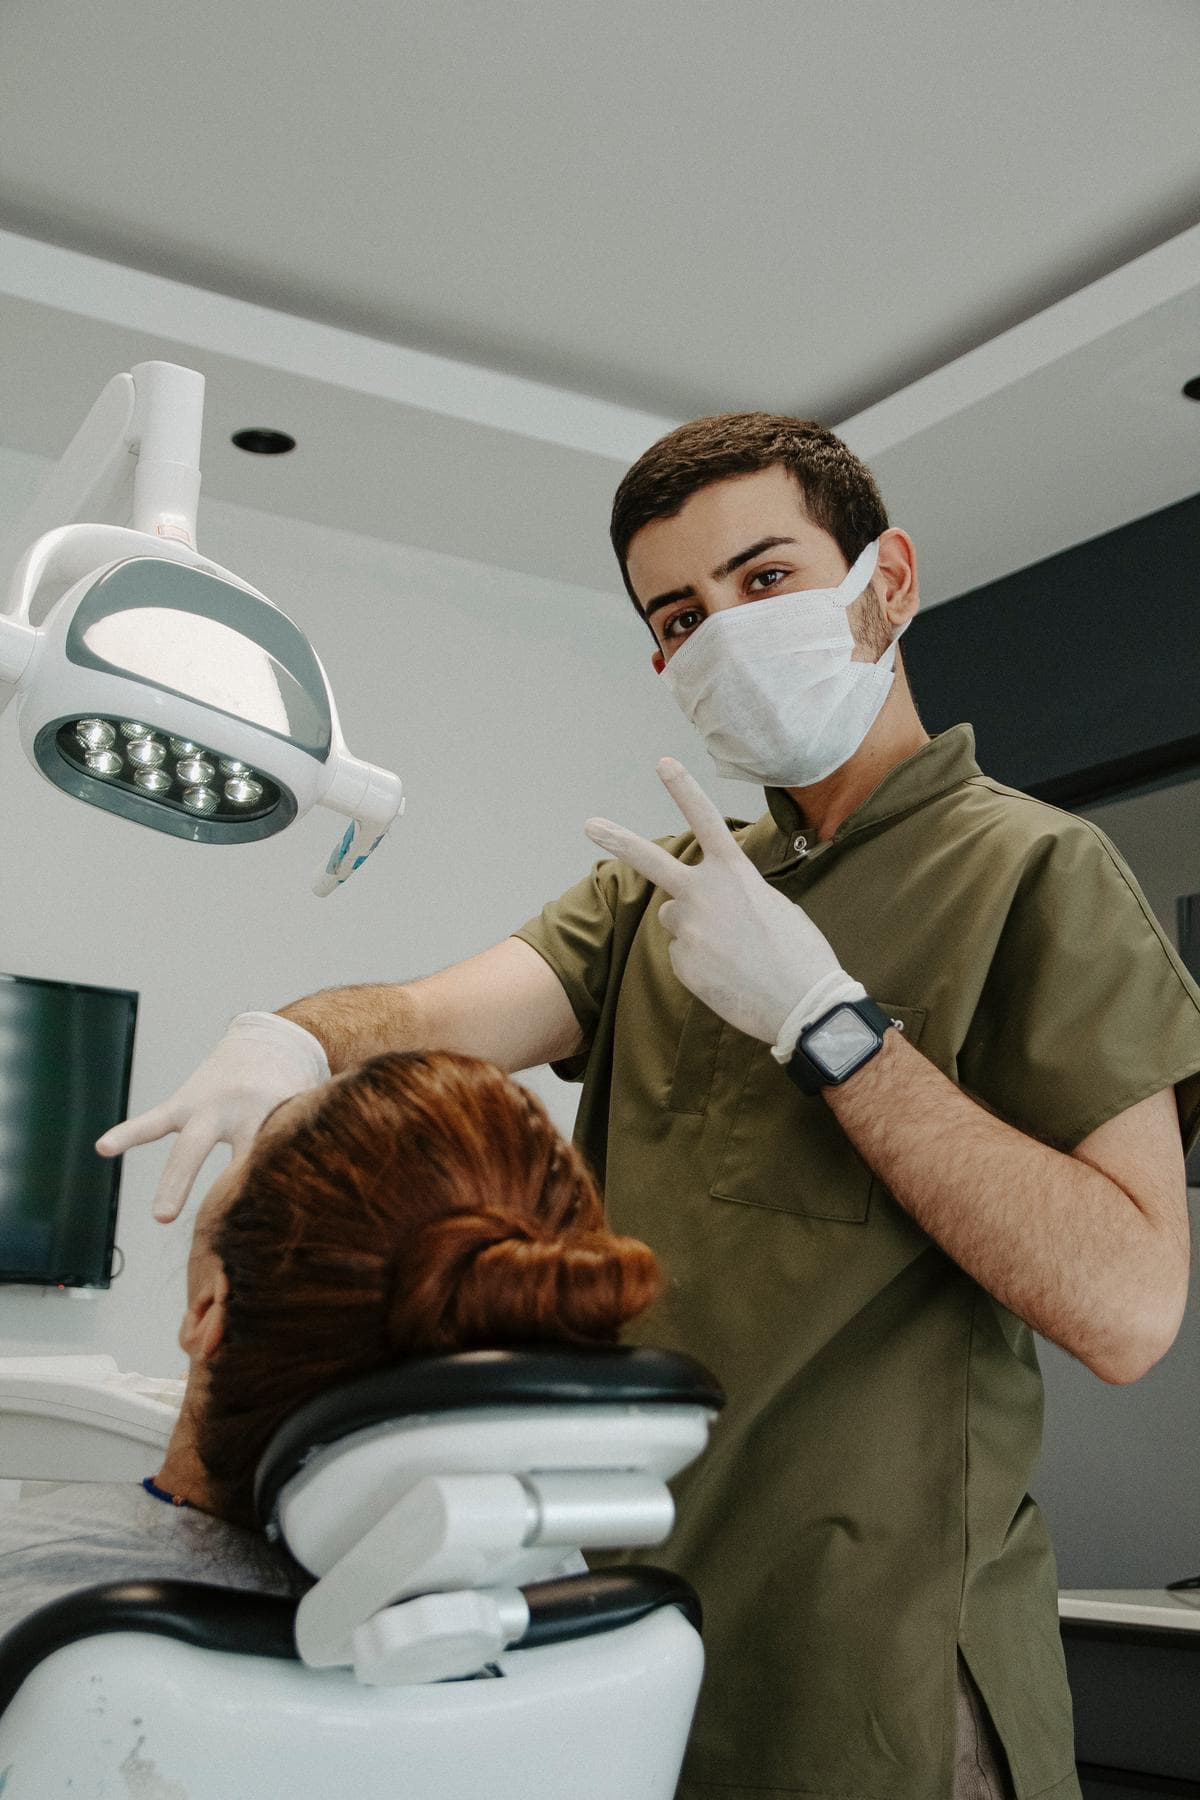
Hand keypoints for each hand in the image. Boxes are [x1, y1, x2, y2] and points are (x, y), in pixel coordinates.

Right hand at [96, 1012, 329, 1221]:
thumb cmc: (295, 1092)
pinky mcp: (185, 1102)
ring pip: (189, 1145)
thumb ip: (307, 1148)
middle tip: (228, 1227)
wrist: (272, 1041)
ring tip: (160, 1215)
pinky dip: (128, 1134)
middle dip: (229, 1191)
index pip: (272, 1159)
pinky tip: (103, 1148)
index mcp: (277, 1117)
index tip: (272, 1226)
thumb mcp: (307, 1115)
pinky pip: (152, 1122)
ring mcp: (208, 1106)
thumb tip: (322, 1203)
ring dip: (177, 1181)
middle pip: (236, 1157)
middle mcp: (241, 1111)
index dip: (271, 1189)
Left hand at [585, 759, 863, 1050]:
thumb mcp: (774, 907)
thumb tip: (712, 910)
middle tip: (589, 825)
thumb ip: (736, 896)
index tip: (663, 764)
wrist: (801, 1003)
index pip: (705, 820)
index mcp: (735, 873)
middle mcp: (703, 893)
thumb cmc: (800, 954)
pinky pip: (683, 955)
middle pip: (650, 861)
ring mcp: (687, 928)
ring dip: (694, 929)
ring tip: (733, 952)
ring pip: (674, 919)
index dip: (684, 790)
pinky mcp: (680, 962)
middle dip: (617, 840)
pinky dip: (701, 963)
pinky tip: (728, 975)